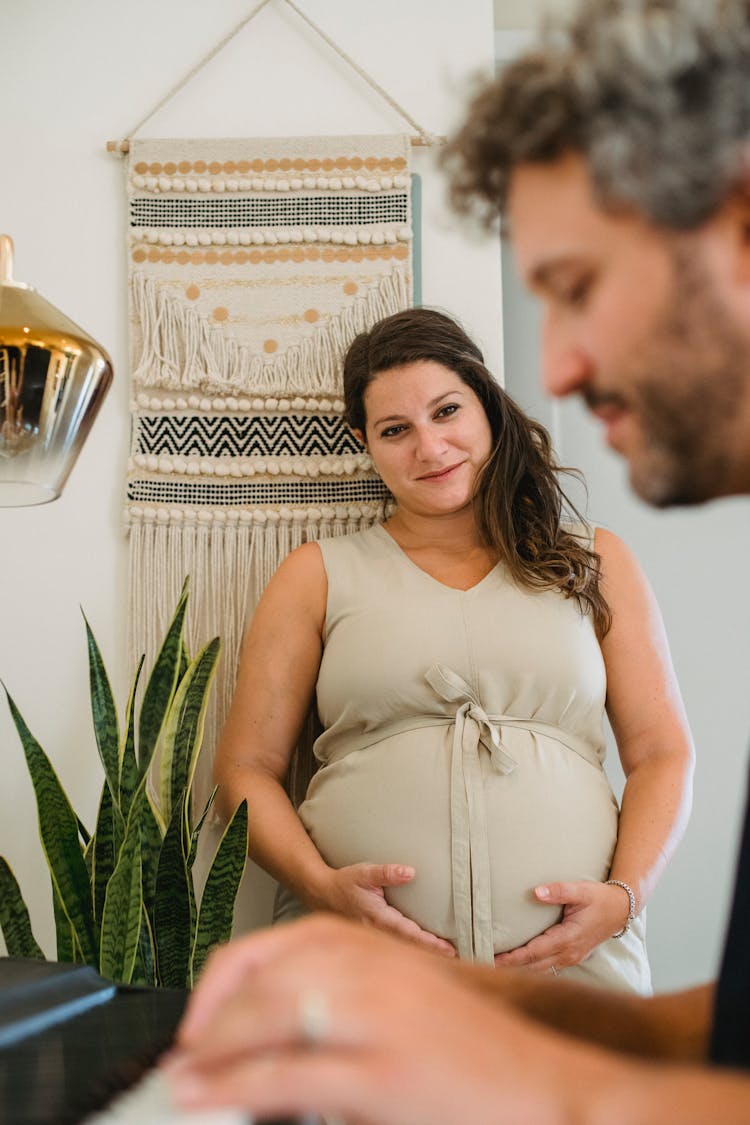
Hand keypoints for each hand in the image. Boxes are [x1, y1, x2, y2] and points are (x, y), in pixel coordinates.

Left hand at [163, 916, 610, 1124]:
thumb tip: (282, 1028)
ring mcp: (377, 1018)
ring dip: (213, 1048)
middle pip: (266, 978)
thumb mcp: (407, 1003)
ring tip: (183, 1079)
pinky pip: (287, 1075)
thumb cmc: (476, 1051)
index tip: (200, 1017)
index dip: (226, 979)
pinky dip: (234, 1085)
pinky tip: (209, 1097)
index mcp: (377, 951)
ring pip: (268, 1016)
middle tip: (184, 1055)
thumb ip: (350, 998)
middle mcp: (373, 971)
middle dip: (212, 1018)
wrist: (545, 1085)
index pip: (279, 945)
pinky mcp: (382, 1074)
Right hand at [314, 861, 455, 955]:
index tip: (450, 950)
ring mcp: (374, 940)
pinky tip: (426, 959)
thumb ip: (386, 872)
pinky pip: (396, 951)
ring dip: (424, 958)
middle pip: (410, 949)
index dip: (430, 943)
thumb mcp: (364, 873)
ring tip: (450, 963)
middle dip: (433, 957)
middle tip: (460, 963)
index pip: (409, 933)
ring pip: (403, 953)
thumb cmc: (345, 883)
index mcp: (378, 918)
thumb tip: (410, 872)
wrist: (323, 895)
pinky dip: (412, 955)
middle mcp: (377, 934)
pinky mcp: (374, 941)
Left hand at [494, 880, 630, 972]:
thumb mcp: (581, 890)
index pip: (534, 952)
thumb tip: (537, 892)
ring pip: (540, 970)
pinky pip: (547, 968)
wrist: (621, 910)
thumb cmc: (600, 899)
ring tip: (494, 968)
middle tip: (483, 966)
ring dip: (518, 970)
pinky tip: (516, 966)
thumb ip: (559, 891)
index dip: (513, 957)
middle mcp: (568, 953)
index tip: (493, 959)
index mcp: (568, 938)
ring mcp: (570, 958)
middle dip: (509, 968)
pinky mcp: (571, 957)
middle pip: (533, 966)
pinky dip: (530, 968)